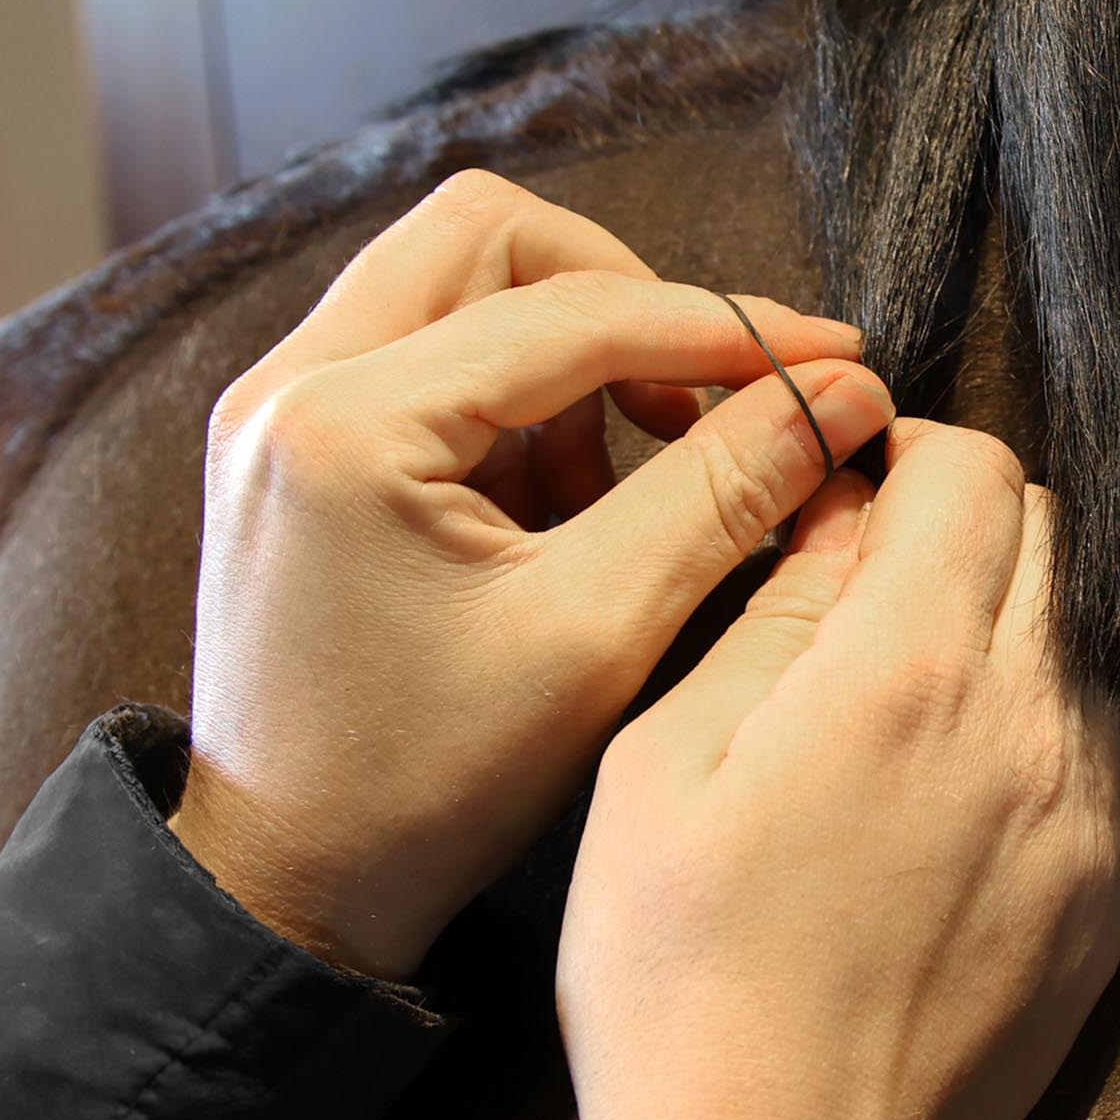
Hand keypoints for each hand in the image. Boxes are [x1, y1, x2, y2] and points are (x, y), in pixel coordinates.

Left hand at [167, 170, 892, 979]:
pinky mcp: (295, 443)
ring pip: (459, 280)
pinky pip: (428, 352)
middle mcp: (289, 384)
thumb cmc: (424, 786)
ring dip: (572, 348)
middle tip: (707, 398)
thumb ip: (723, 493)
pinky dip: (520, 398)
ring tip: (636, 473)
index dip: (723, 327)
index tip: (832, 363)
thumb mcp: (597, 637)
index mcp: (346, 424)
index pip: (572, 309)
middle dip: (625, 298)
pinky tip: (572, 503)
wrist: (288, 886)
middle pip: (493, 233)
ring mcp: (281, 408)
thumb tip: (839, 396)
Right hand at [556, 423, 1119, 1119]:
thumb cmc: (678, 975)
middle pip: (1054, 533)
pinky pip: (1108, 743)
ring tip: (907, 688)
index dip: (907, 454)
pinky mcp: (1112, 896)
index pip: (976, 469)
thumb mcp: (663, 764)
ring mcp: (1091, 816)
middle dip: (967, 521)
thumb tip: (838, 511)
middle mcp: (1031, 724)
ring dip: (1013, 616)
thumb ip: (771, 611)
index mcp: (908, 672)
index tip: (846, 494)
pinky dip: (1046, 715)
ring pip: (1090, 635)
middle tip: (869, 580)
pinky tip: (955, 777)